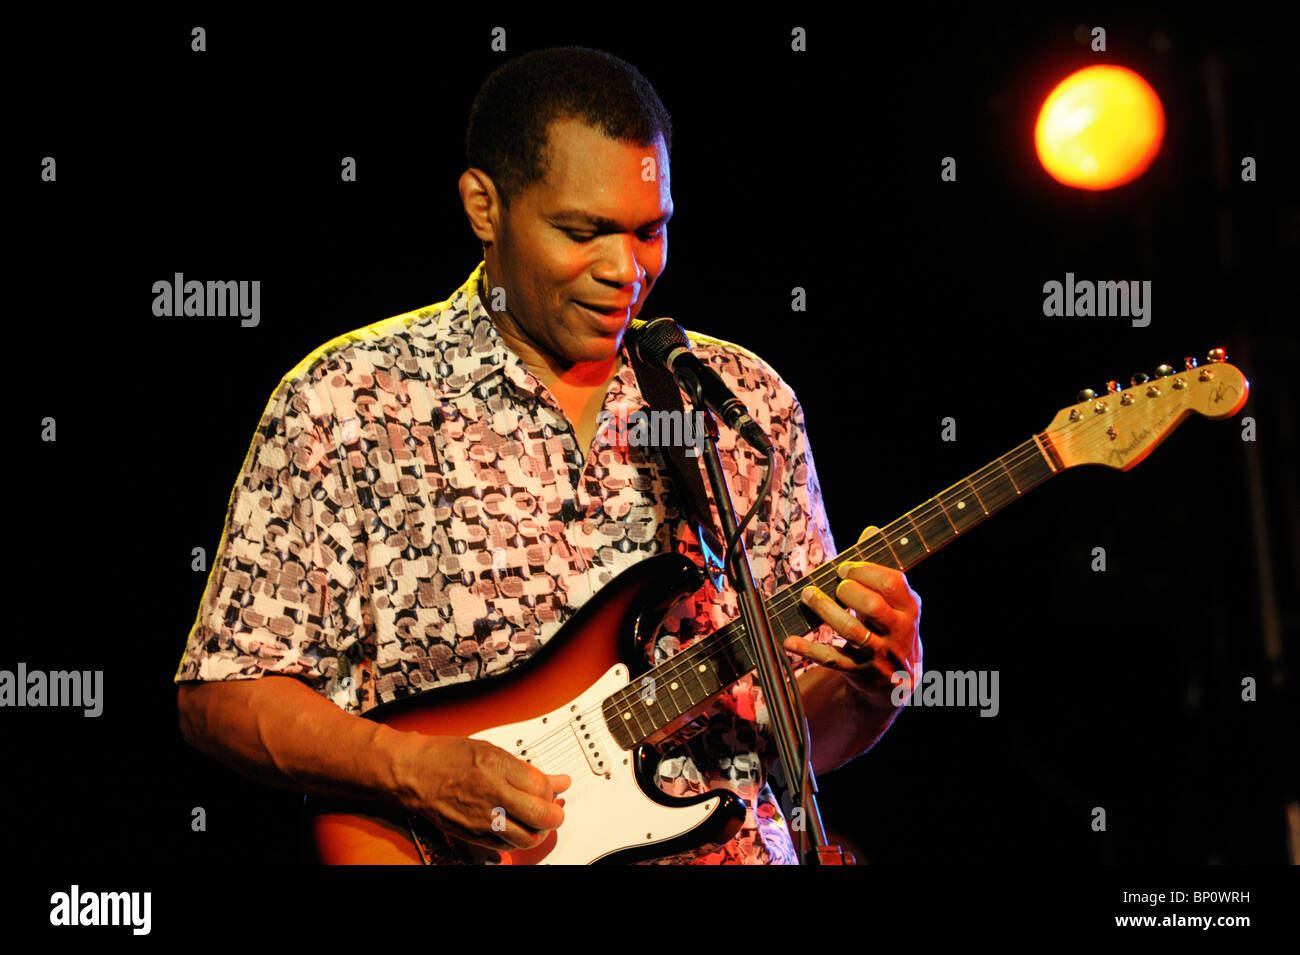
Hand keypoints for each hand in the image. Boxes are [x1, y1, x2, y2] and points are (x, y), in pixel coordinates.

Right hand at [391, 735, 569, 852]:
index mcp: (497, 767)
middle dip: (555, 814)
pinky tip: (517, 828)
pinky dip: (517, 840)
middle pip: (540, 815)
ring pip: (526, 837)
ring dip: (539, 831)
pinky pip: (505, 846)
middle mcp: (491, 795)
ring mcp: (481, 818)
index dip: (553, 787)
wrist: (412, 773)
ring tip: (538, 822)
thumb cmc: (445, 757)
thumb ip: (523, 768)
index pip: (541, 785)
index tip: (554, 785)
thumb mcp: (489, 750)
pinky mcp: (472, 835)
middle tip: (555, 810)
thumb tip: (553, 780)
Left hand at [783, 526, 922, 696]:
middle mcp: (898, 632)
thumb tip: (870, 530)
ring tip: (808, 595)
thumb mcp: (894, 599)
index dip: (865, 570)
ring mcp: (879, 654)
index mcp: (908, 607)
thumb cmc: (889, 625)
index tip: (843, 566)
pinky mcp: (860, 672)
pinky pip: (832, 659)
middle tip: (833, 583)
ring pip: (852, 632)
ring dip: (826, 612)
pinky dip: (808, 649)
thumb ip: (879, 566)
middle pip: (873, 607)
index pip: (892, 583)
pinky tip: (790, 640)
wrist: (899, 678)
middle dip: (848, 590)